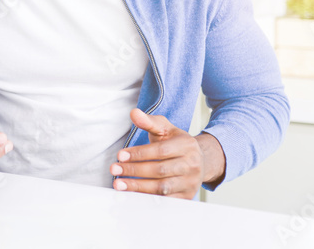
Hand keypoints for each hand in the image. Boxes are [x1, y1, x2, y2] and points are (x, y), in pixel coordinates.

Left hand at [109, 108, 224, 198]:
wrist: (199, 160)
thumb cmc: (176, 143)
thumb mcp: (165, 128)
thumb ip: (149, 122)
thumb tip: (133, 113)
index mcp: (187, 145)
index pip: (161, 151)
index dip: (139, 153)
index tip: (120, 155)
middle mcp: (192, 165)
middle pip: (160, 170)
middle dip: (134, 170)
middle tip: (114, 169)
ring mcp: (190, 183)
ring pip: (162, 188)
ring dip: (138, 187)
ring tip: (119, 184)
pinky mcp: (186, 197)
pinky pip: (165, 200)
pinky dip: (147, 198)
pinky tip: (132, 194)